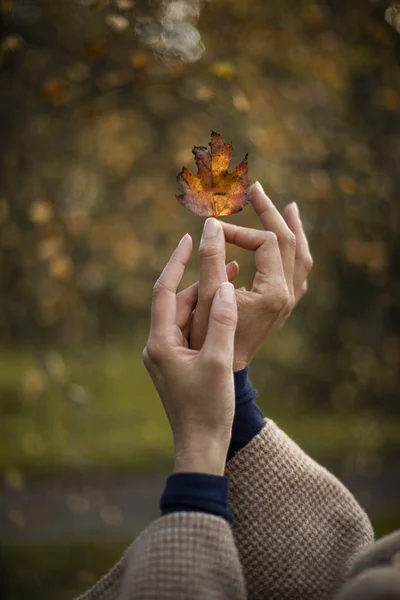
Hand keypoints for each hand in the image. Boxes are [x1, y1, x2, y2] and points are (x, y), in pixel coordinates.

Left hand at [142, 228, 237, 475]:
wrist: (201, 446)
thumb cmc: (208, 408)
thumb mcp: (219, 362)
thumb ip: (222, 322)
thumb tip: (223, 286)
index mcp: (161, 343)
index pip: (164, 292)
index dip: (175, 263)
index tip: (187, 238)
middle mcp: (159, 346)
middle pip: (178, 303)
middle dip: (201, 282)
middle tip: (227, 259)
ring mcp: (168, 356)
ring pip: (186, 317)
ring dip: (207, 300)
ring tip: (233, 279)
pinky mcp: (179, 364)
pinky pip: (192, 332)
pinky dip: (208, 319)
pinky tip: (226, 310)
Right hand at [189, 181, 312, 370]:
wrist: (227, 369)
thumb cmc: (213, 336)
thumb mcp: (210, 295)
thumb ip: (211, 257)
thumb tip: (212, 222)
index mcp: (274, 291)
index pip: (263, 243)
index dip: (238, 232)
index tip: (213, 231)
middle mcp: (288, 294)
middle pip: (288, 242)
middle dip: (270, 214)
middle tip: (256, 190)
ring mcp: (289, 300)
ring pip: (300, 256)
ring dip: (293, 230)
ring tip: (290, 208)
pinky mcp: (284, 305)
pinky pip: (298, 270)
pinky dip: (294, 251)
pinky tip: (290, 241)